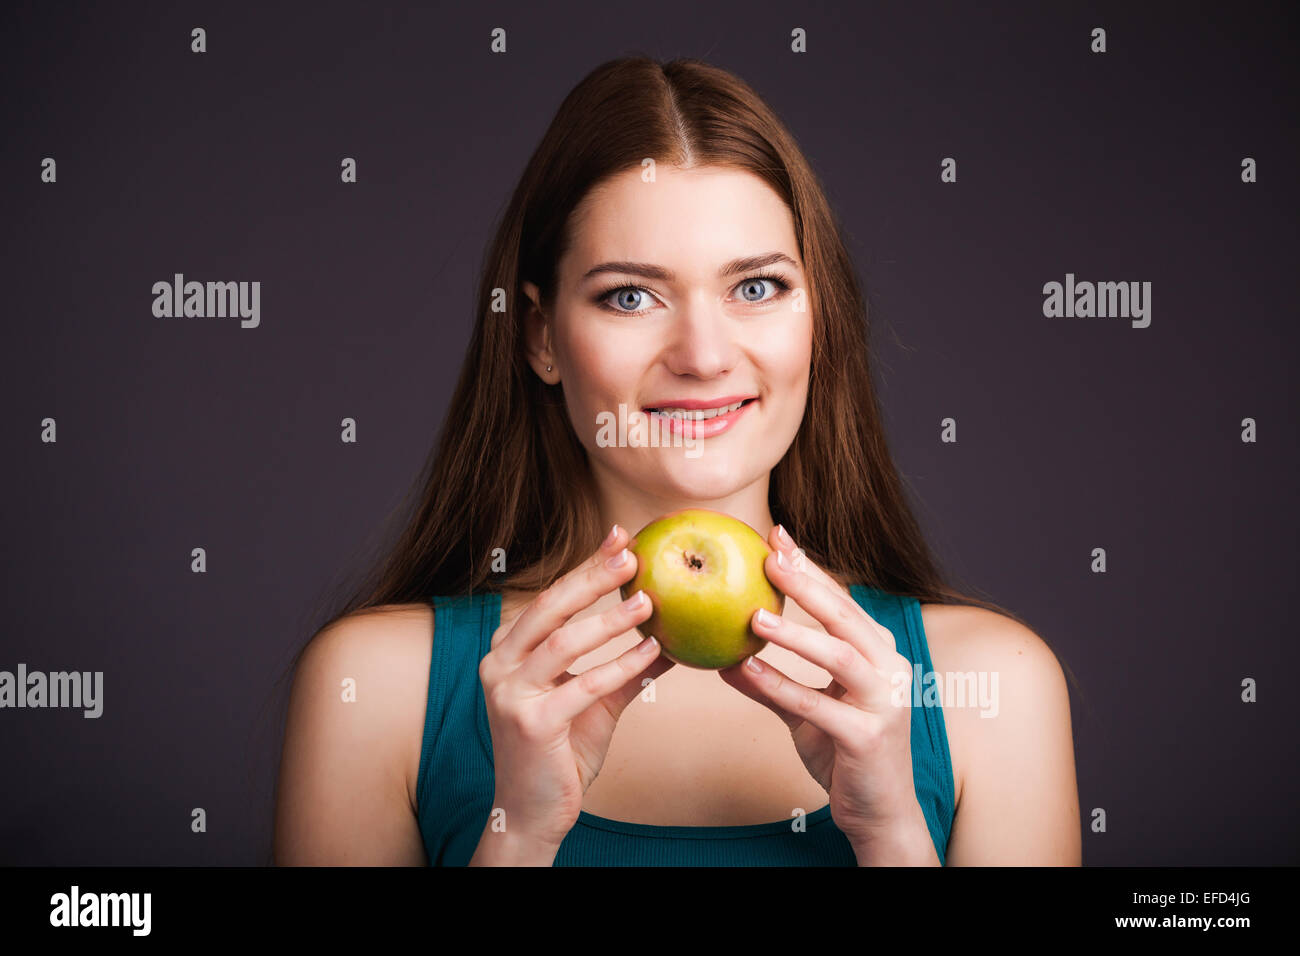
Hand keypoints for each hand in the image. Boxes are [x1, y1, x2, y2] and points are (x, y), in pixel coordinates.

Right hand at [476, 524, 675, 853]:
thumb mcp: (596, 701)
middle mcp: (498, 664)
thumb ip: (626, 667)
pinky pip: (582, 685)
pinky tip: (655, 654)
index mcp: (508, 650)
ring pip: (564, 641)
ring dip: (610, 619)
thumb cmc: (561, 752)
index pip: (552, 598)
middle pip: (551, 607)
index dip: (586, 565)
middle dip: (593, 576)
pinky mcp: (530, 722)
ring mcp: (508, 693)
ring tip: (650, 601)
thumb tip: (675, 636)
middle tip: (634, 555)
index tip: (622, 537)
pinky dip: (621, 666)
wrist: (532, 812)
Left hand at [718, 525, 931, 859]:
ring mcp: (884, 704)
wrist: (880, 814)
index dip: (810, 567)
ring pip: (840, 656)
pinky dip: (783, 686)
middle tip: (769, 556)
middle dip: (807, 583)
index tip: (776, 536)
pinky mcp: (868, 738)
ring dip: (796, 633)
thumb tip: (724, 659)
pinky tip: (748, 671)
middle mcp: (890, 670)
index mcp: (879, 655)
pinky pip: (819, 706)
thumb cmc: (846, 756)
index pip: (842, 601)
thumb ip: (771, 684)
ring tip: (754, 617)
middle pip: (846, 617)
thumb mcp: (805, 713)